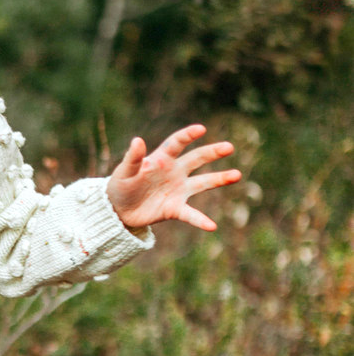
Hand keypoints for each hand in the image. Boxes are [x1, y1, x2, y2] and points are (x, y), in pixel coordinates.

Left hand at [106, 124, 240, 232]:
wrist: (119, 210)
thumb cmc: (121, 185)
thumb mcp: (123, 172)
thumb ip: (132, 158)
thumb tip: (137, 140)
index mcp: (161, 159)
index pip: (177, 143)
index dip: (188, 135)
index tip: (200, 129)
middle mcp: (174, 171)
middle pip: (196, 159)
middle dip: (212, 152)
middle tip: (229, 147)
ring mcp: (177, 190)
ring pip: (202, 183)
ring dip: (219, 179)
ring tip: (236, 175)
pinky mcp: (175, 209)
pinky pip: (191, 214)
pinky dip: (200, 220)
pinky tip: (212, 226)